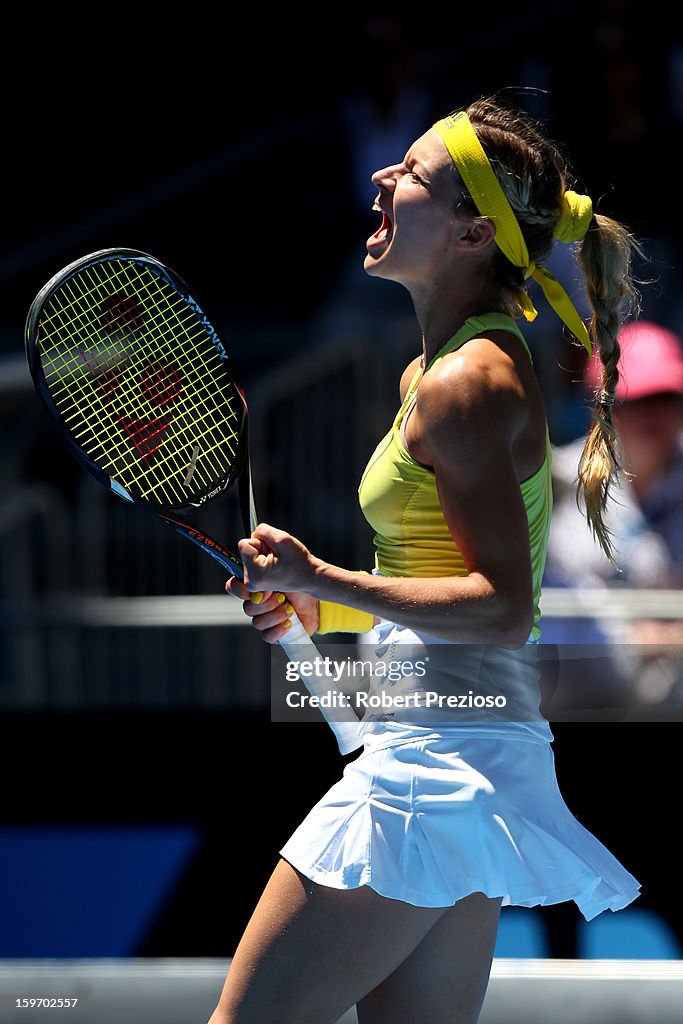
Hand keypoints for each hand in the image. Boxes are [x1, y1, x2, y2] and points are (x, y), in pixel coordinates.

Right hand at [224, 524, 320, 643]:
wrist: (318, 585)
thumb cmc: (300, 564)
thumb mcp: (284, 544)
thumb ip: (264, 535)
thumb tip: (251, 538)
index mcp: (254, 581)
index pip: (233, 586)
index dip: (241, 588)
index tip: (262, 585)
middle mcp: (257, 599)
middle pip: (245, 607)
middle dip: (263, 602)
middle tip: (279, 595)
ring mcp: (266, 615)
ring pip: (256, 622)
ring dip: (274, 614)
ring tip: (289, 606)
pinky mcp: (277, 629)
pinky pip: (267, 637)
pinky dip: (278, 630)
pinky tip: (290, 621)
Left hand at [237, 523, 317, 594]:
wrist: (309, 577)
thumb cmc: (299, 562)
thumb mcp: (283, 539)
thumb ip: (263, 530)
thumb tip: (253, 532)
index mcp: (255, 574)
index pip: (243, 544)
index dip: (260, 542)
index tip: (273, 551)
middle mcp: (250, 582)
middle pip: (246, 550)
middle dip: (261, 549)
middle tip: (277, 557)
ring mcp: (252, 584)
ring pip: (250, 556)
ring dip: (262, 554)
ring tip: (277, 562)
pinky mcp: (256, 582)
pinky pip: (253, 562)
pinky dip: (262, 560)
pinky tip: (274, 566)